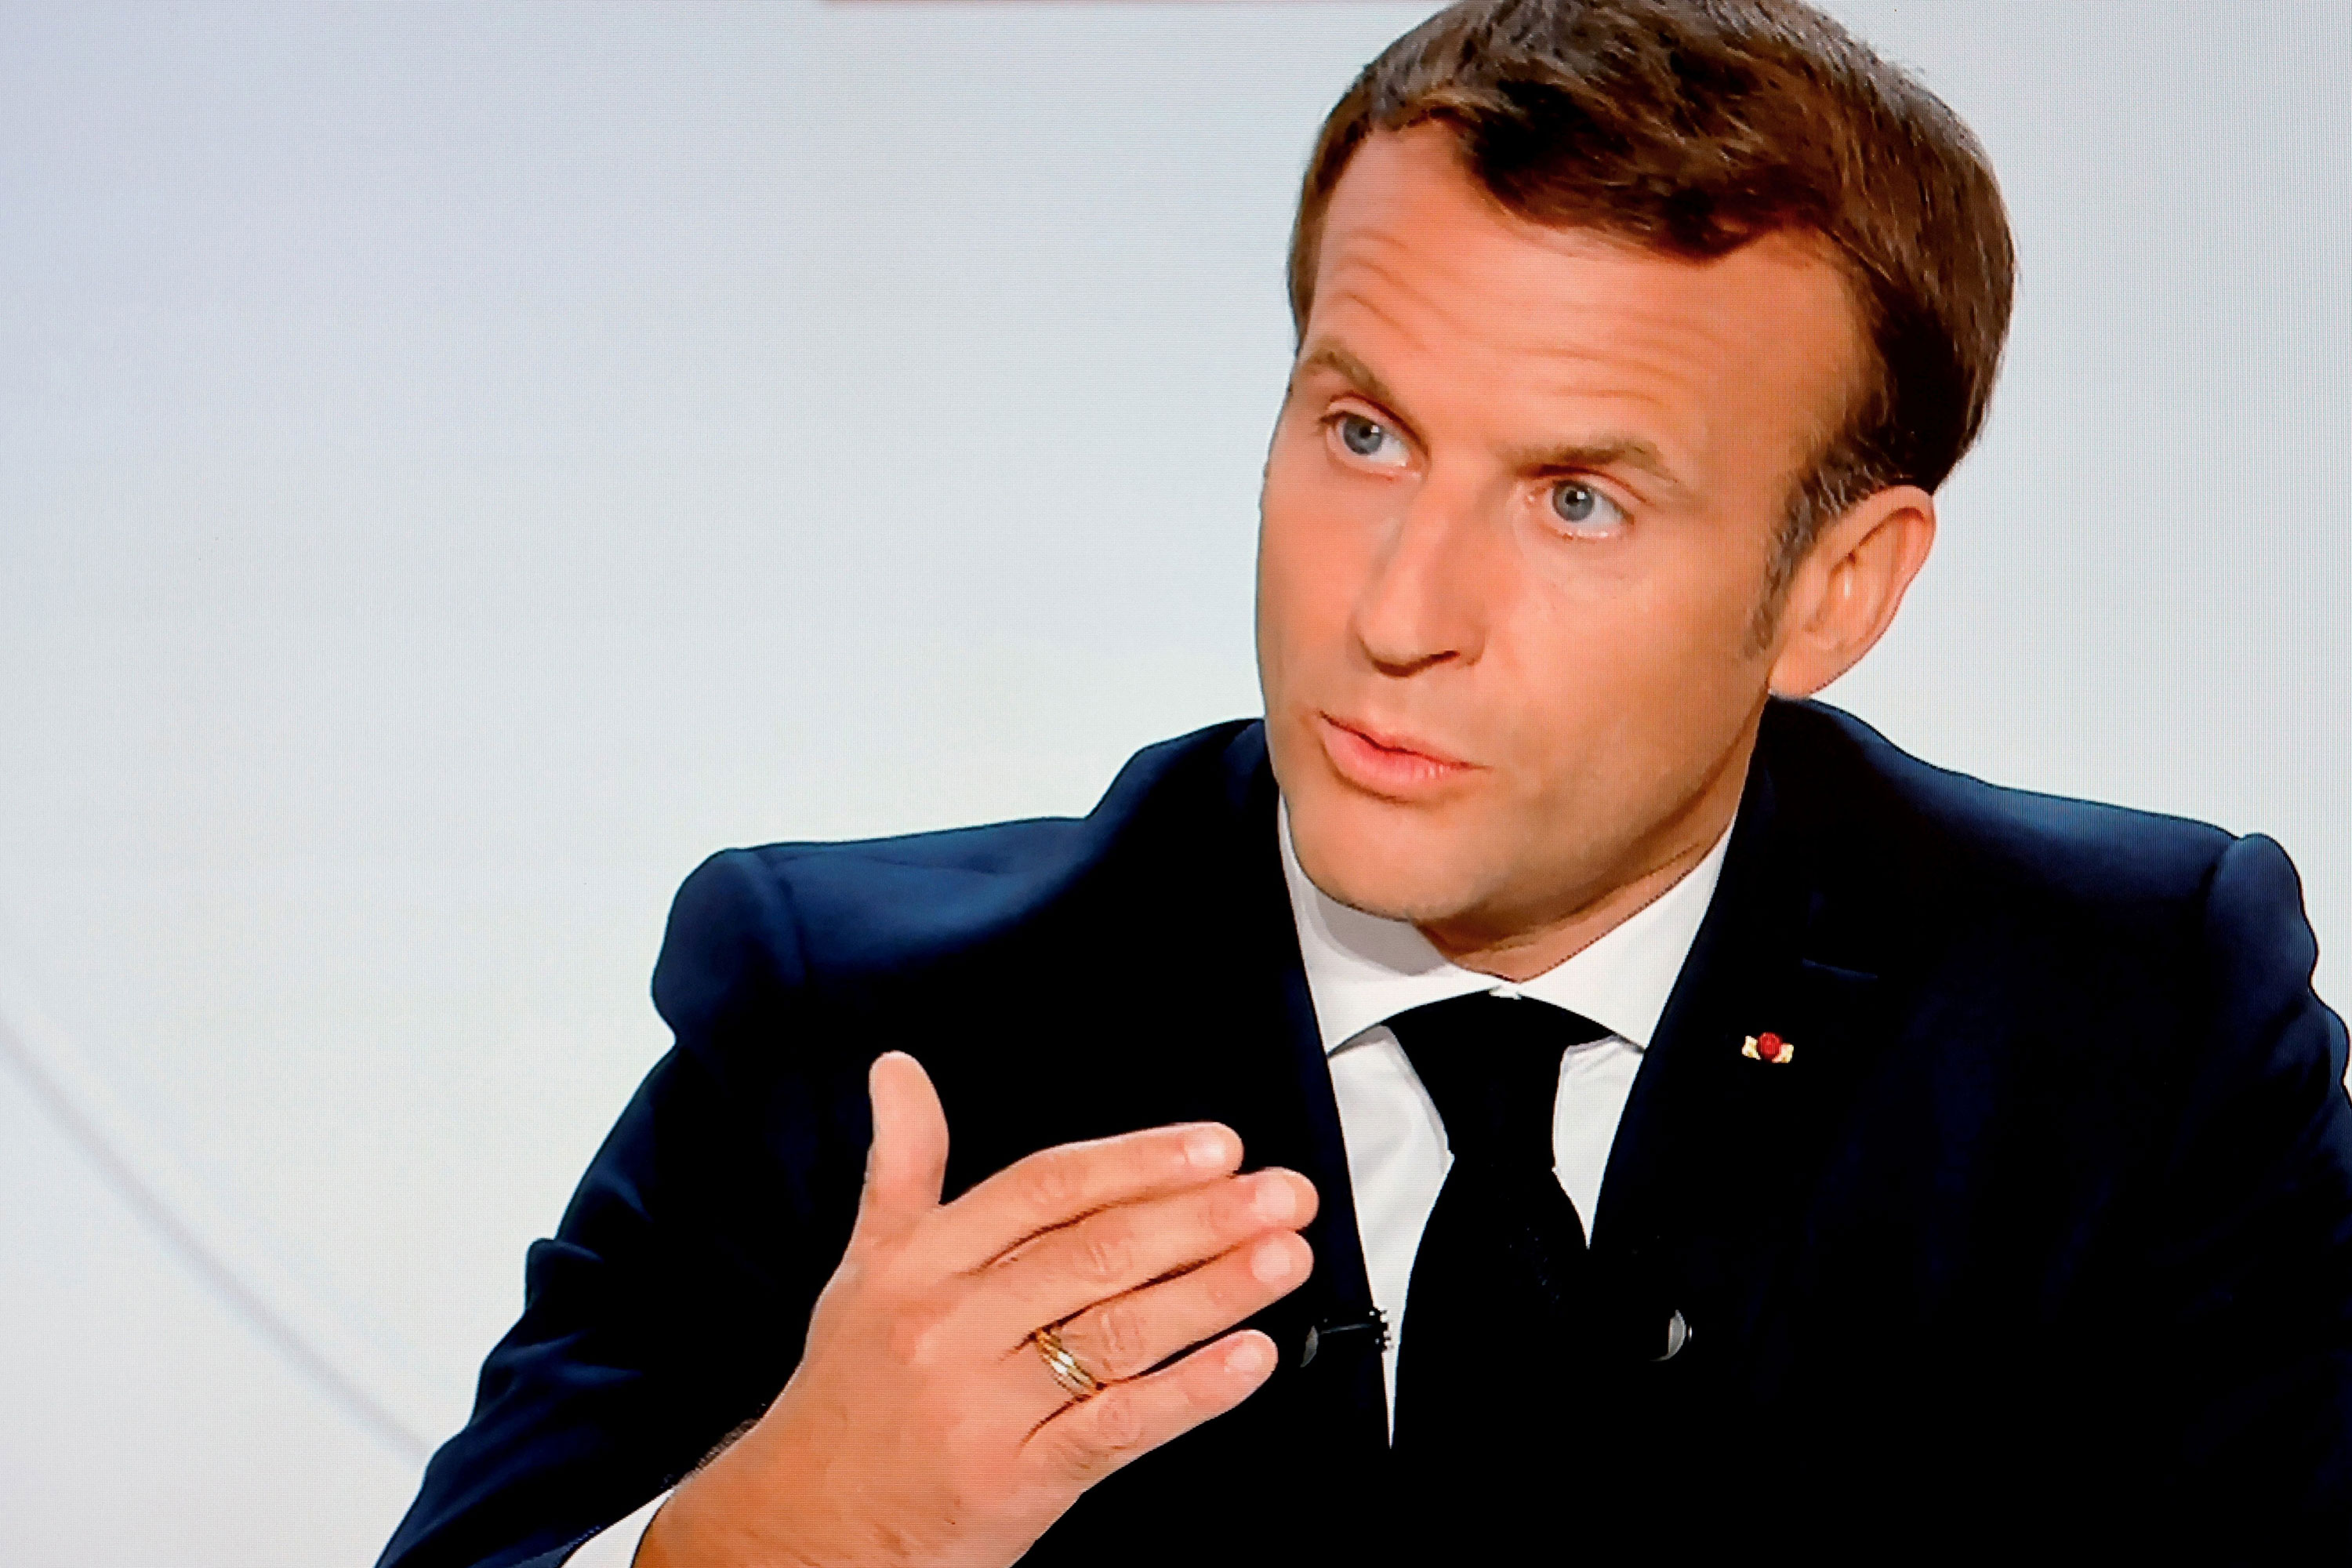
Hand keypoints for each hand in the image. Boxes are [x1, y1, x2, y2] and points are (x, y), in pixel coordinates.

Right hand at [635, 1050, 1317, 1567]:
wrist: (801, 1525)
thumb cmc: (851, 1388)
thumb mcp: (865, 1265)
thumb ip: (903, 1164)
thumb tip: (898, 1071)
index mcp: (921, 1262)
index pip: (1045, 1189)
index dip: (1138, 1161)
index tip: (1216, 1146)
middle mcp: (952, 1325)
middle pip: (1095, 1253)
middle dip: (1202, 1218)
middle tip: (1281, 1192)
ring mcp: (986, 1406)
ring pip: (1117, 1333)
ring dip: (1214, 1290)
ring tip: (1284, 1255)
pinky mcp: (1017, 1481)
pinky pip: (1116, 1427)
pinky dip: (1189, 1392)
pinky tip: (1247, 1358)